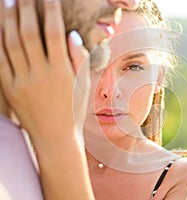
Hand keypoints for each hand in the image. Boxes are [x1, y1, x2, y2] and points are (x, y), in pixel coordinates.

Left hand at [0, 0, 89, 145]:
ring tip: (8, 1)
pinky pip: (0, 60)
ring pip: (11, 43)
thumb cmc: (73, 109)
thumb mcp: (83, 85)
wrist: (55, 137)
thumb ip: (80, 58)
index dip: (51, 10)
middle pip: (30, 33)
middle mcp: (41, 73)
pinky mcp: (10, 89)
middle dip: (26, 8)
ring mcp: (23, 81)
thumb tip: (71, 34)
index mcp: (62, 71)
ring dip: (9, 19)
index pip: (54, 32)